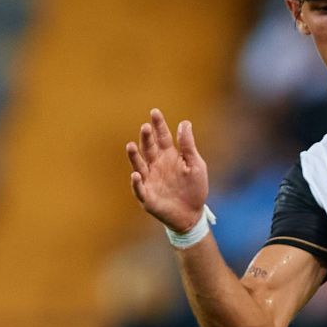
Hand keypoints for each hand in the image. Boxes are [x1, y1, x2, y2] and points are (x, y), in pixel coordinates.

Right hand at [126, 108, 208, 235]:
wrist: (192, 214)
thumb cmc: (194, 188)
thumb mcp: (196, 165)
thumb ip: (188, 146)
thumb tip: (184, 123)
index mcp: (169, 156)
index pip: (162, 137)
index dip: (159, 125)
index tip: (154, 112)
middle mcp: (156, 165)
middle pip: (149, 148)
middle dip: (147, 138)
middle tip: (146, 127)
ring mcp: (150, 180)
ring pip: (139, 165)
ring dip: (135, 156)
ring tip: (131, 145)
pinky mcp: (147, 196)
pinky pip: (140, 189)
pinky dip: (137, 183)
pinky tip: (136, 175)